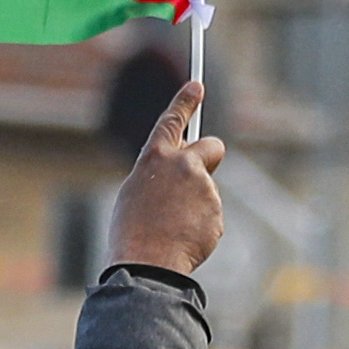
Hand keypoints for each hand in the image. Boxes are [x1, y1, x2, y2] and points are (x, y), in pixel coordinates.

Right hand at [107, 79, 222, 276]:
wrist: (146, 263)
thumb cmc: (133, 231)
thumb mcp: (137, 193)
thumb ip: (161, 175)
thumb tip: (185, 172)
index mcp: (155, 159)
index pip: (173, 121)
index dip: (185, 101)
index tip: (197, 85)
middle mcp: (183, 166)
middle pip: (212, 146)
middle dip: (210, 156)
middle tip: (198, 176)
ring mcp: (203, 188)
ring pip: (207, 190)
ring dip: (195, 204)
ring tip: (171, 227)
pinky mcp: (216, 210)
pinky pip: (210, 214)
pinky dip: (200, 225)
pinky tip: (182, 238)